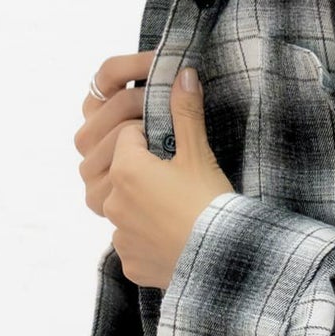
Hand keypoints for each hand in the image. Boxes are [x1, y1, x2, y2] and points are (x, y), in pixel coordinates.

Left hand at [75, 55, 233, 289]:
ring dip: (140, 206)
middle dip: (141, 171)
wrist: (222, 259)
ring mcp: (119, 235)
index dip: (152, 138)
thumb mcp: (200, 155)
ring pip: (124, 210)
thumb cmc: (211, 203)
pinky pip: (132, 243)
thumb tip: (184, 73)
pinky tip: (172, 236)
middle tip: (175, 180)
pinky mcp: (130, 262)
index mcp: (126, 169)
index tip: (174, 149)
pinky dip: (147, 239)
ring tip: (172, 209)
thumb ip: (186, 113)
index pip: (128, 137)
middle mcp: (112, 202)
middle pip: (121, 173)